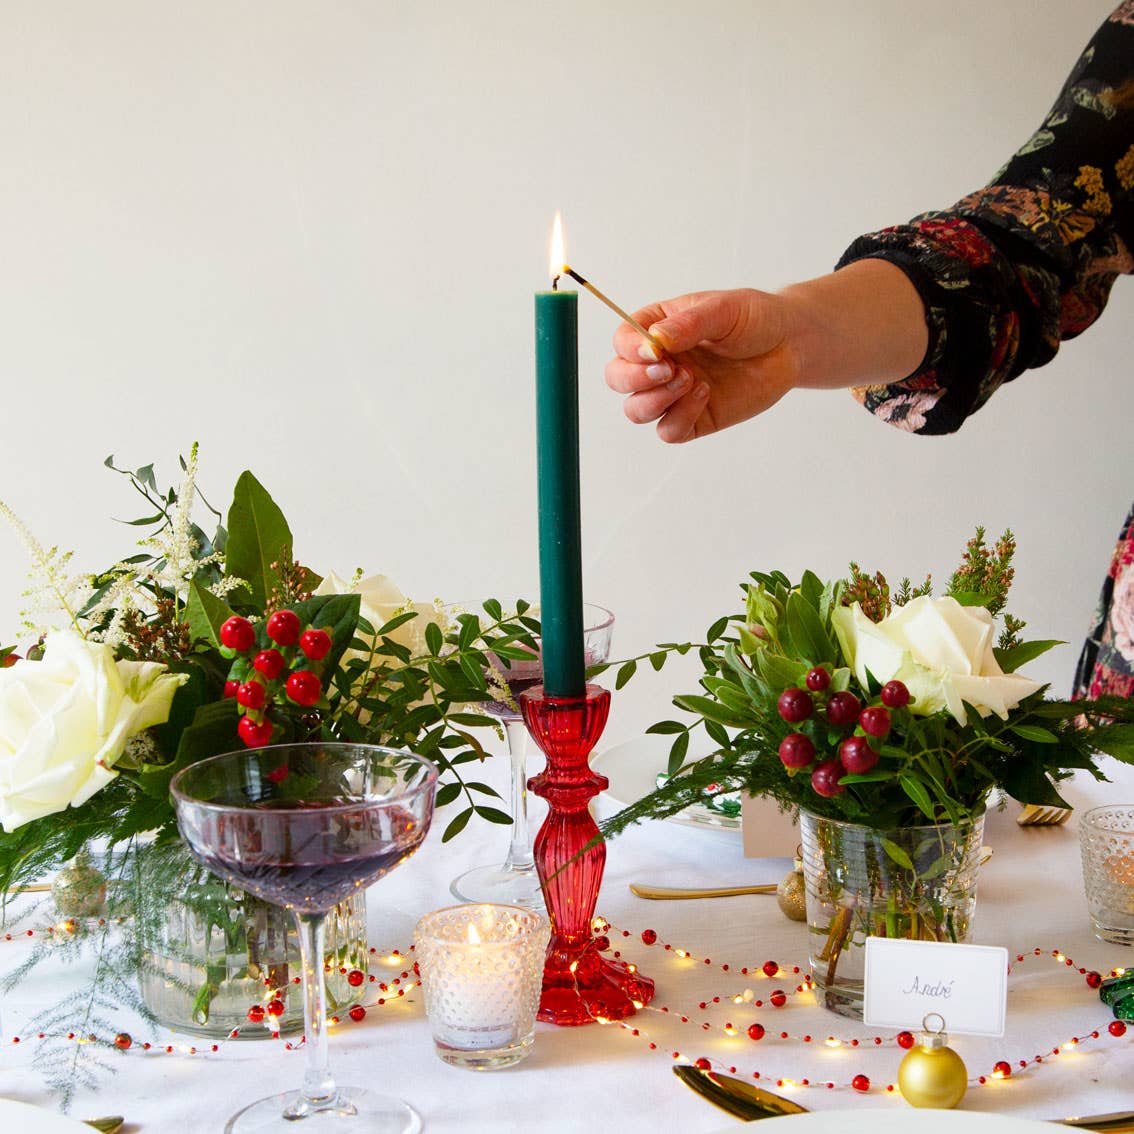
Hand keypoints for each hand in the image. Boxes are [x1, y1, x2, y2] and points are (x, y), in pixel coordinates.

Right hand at [603, 263, 927, 442]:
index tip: (655, 349)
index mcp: (656, 329)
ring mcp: (673, 393)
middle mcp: (658, 362)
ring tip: (691, 380)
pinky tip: (704, 395)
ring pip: (636, 410)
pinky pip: (668, 431)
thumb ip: (688, 323)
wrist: (790, 345)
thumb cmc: (754, 319)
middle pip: (617, 379)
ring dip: (655, 400)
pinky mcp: (693, 418)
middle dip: (635, 379)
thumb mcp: (723, 309)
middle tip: (669, 369)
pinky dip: (679, 417)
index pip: (622, 342)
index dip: (630, 349)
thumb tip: (655, 339)